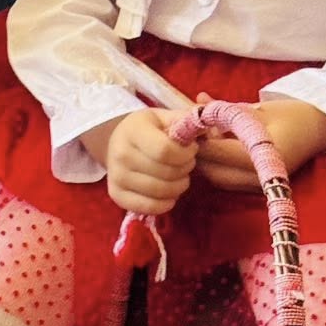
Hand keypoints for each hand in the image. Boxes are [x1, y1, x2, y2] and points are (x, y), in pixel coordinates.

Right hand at [81, 109, 196, 215]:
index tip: (191, 149)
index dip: (186, 154)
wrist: (117, 142)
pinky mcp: (117, 196)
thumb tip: (208, 127)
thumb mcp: (165, 117)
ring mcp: (116, 177)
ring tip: (179, 175)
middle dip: (185, 169)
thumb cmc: (148, 128)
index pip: (166, 151)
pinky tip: (169, 191)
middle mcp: (121, 154)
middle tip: (186, 162)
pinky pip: (150, 207)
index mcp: (133, 130)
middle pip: (167, 173)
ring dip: (179, 186)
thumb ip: (187, 120)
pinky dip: (166, 202)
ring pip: (161, 192)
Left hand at [193, 96, 325, 190]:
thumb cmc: (293, 114)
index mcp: (261, 156)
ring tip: (206, 136)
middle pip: (211, 172)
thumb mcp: (256, 109)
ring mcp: (259, 185)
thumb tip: (198, 102)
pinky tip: (219, 145)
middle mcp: (259, 177)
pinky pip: (227, 179)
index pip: (215, 152)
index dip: (195, 138)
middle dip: (197, 152)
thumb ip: (224, 109)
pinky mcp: (258, 186)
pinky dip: (217, 164)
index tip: (185, 122)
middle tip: (192, 130)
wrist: (322, 128)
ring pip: (217, 178)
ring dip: (206, 160)